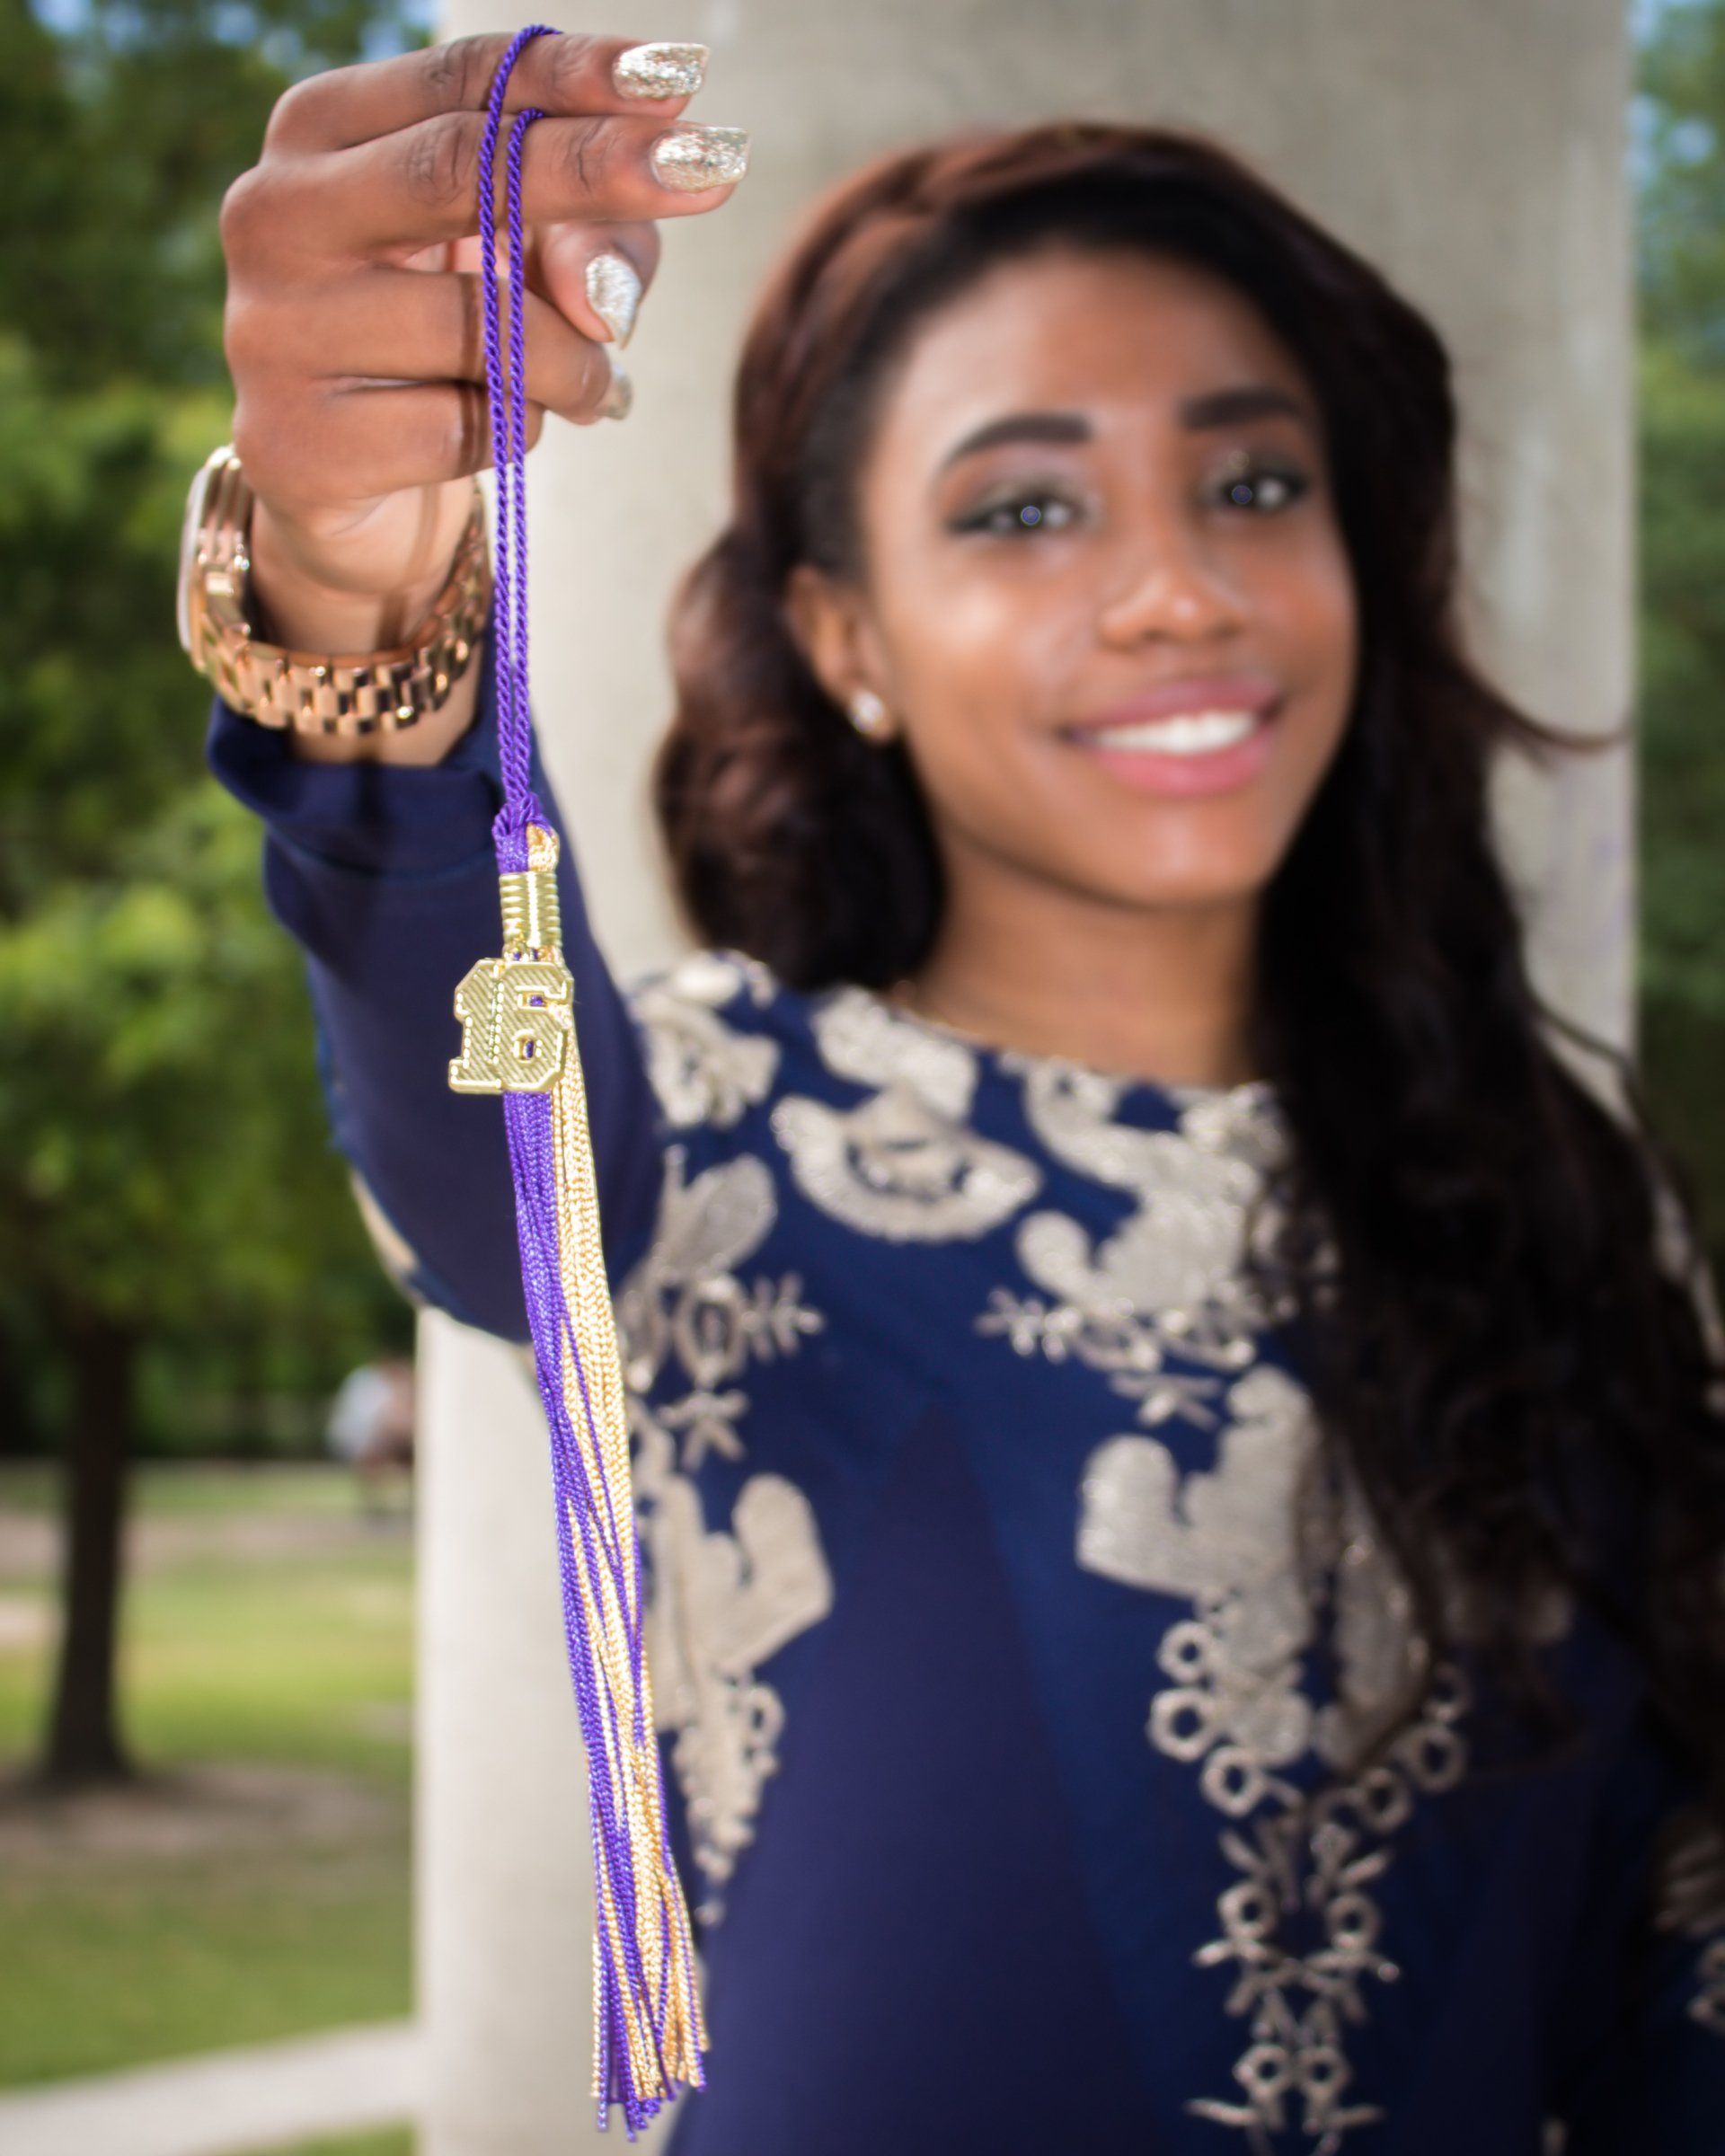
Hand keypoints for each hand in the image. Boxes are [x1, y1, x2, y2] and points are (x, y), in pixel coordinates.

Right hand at [216, 31, 745, 759]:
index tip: (682, 78)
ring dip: (574, 363)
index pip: (460, 82)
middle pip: (457, 168)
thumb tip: (602, 295)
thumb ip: (592, 236)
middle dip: (595, 169)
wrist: (347, 489)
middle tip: (707, 171)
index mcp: (319, 135)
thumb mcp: (532, 263)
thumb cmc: (450, 344)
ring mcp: (273, 332)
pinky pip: (463, 431)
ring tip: (594, 387)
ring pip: (479, 326)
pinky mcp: (296, 446)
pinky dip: (517, 434)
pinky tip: (502, 432)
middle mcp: (275, 215)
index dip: (576, 77)